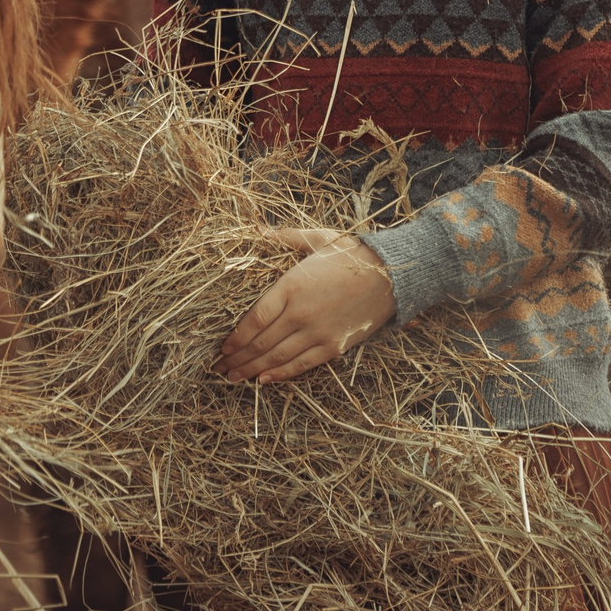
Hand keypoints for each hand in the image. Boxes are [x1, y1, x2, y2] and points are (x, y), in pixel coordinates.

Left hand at [218, 227, 395, 383]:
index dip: (236, 336)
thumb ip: (286, 238)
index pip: (255, 318)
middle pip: (260, 342)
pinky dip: (281, 375)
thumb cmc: (352, 254)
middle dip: (237, 358)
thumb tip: (261, 230)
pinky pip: (301, 365)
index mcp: (292, 285)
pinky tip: (264, 380)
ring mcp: (318, 332)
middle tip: (218, 368)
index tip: (222, 346)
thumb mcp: (318, 239)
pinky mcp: (334, 346)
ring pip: (277, 358)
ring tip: (234, 377)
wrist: (392, 275)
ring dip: (252, 369)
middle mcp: (301, 312)